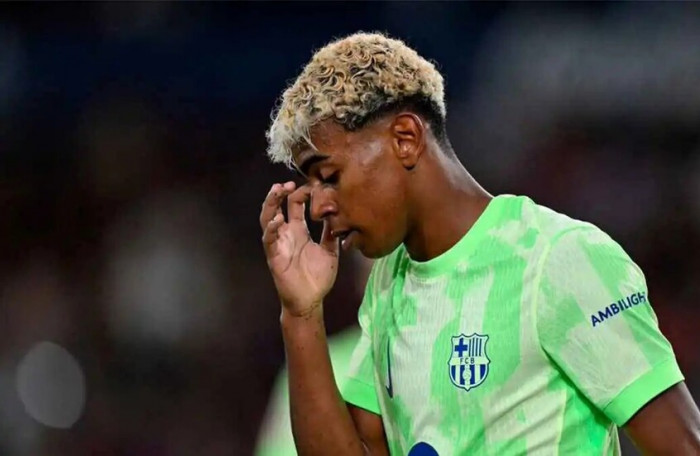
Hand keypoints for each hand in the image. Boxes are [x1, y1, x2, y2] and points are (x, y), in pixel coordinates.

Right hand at [260, 182, 338, 315]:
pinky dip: (271, 229)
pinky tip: (277, 220)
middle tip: (288, 183)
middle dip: (280, 193)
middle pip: (277, 207)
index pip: (295, 205)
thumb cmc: (318, 277)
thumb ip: (331, 232)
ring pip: (268, 219)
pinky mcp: (274, 256)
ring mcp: (279, 244)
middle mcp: (287, 234)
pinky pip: (269, 240)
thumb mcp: (330, 251)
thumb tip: (338, 212)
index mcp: (299, 230)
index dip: (301, 193)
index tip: (311, 185)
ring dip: (271, 204)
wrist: (311, 300)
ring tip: (277, 191)